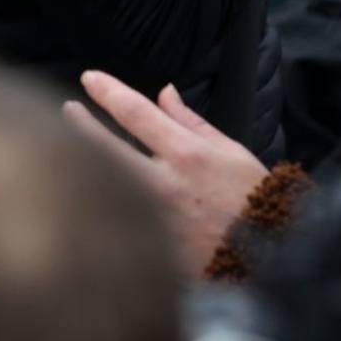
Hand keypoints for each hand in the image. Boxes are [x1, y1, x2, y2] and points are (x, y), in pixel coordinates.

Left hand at [64, 70, 268, 274]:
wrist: (273, 262)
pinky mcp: (148, 246)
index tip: (89, 78)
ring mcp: (152, 217)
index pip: (135, 112)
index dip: (107, 90)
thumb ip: (192, 122)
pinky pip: (113, 218)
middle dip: (80, 123)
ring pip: (101, 182)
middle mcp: (165, 184)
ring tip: (67, 145)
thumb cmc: (257, 202)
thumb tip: (164, 92)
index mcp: (188, 155)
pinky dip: (96, 201)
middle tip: (68, 108)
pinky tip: (82, 191)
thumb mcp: (233, 153)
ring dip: (81, 160)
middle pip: (104, 145)